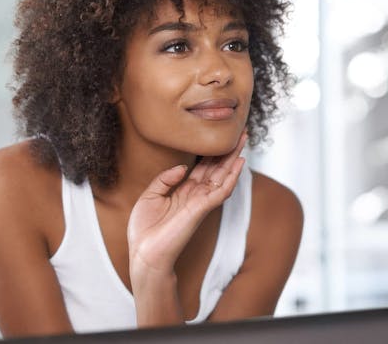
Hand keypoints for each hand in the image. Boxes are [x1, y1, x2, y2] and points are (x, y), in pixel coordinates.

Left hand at [127, 132, 246, 282]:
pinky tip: (239, 162)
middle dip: (228, 151)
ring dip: (234, 158)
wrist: (144, 254)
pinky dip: (232, 176)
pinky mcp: (202, 209)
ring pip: (223, 176)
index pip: (203, 167)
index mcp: (183, 191)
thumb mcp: (149, 196)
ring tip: (243, 140)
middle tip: (241, 132)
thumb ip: (165, 179)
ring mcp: (201, 202)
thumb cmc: (144, 230)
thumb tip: (183, 167)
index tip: (220, 136)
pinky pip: (222, 190)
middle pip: (217, 168)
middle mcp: (195, 195)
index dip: (212, 152)